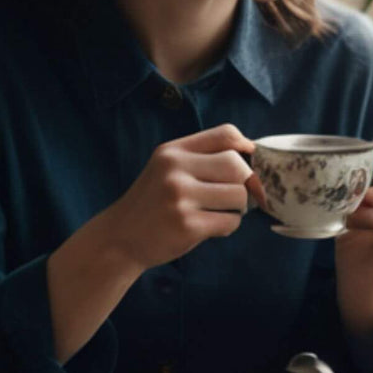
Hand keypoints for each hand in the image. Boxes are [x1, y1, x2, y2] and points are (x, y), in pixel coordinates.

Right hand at [101, 124, 259, 272]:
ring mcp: (180, 197)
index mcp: (173, 151)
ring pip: (239, 196)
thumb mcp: (168, 169)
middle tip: (234, 198)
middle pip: (237, 166)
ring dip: (237, 209)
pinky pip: (230, 222)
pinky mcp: (186, 225)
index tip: (250, 164)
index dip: (247, 148)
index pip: (226, 134)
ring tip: (217, 212)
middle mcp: (175, 169)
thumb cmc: (154, 203)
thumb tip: (253, 156)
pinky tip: (209, 227)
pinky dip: (228, 226)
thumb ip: (202, 159)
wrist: (119, 238)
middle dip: (244, 184)